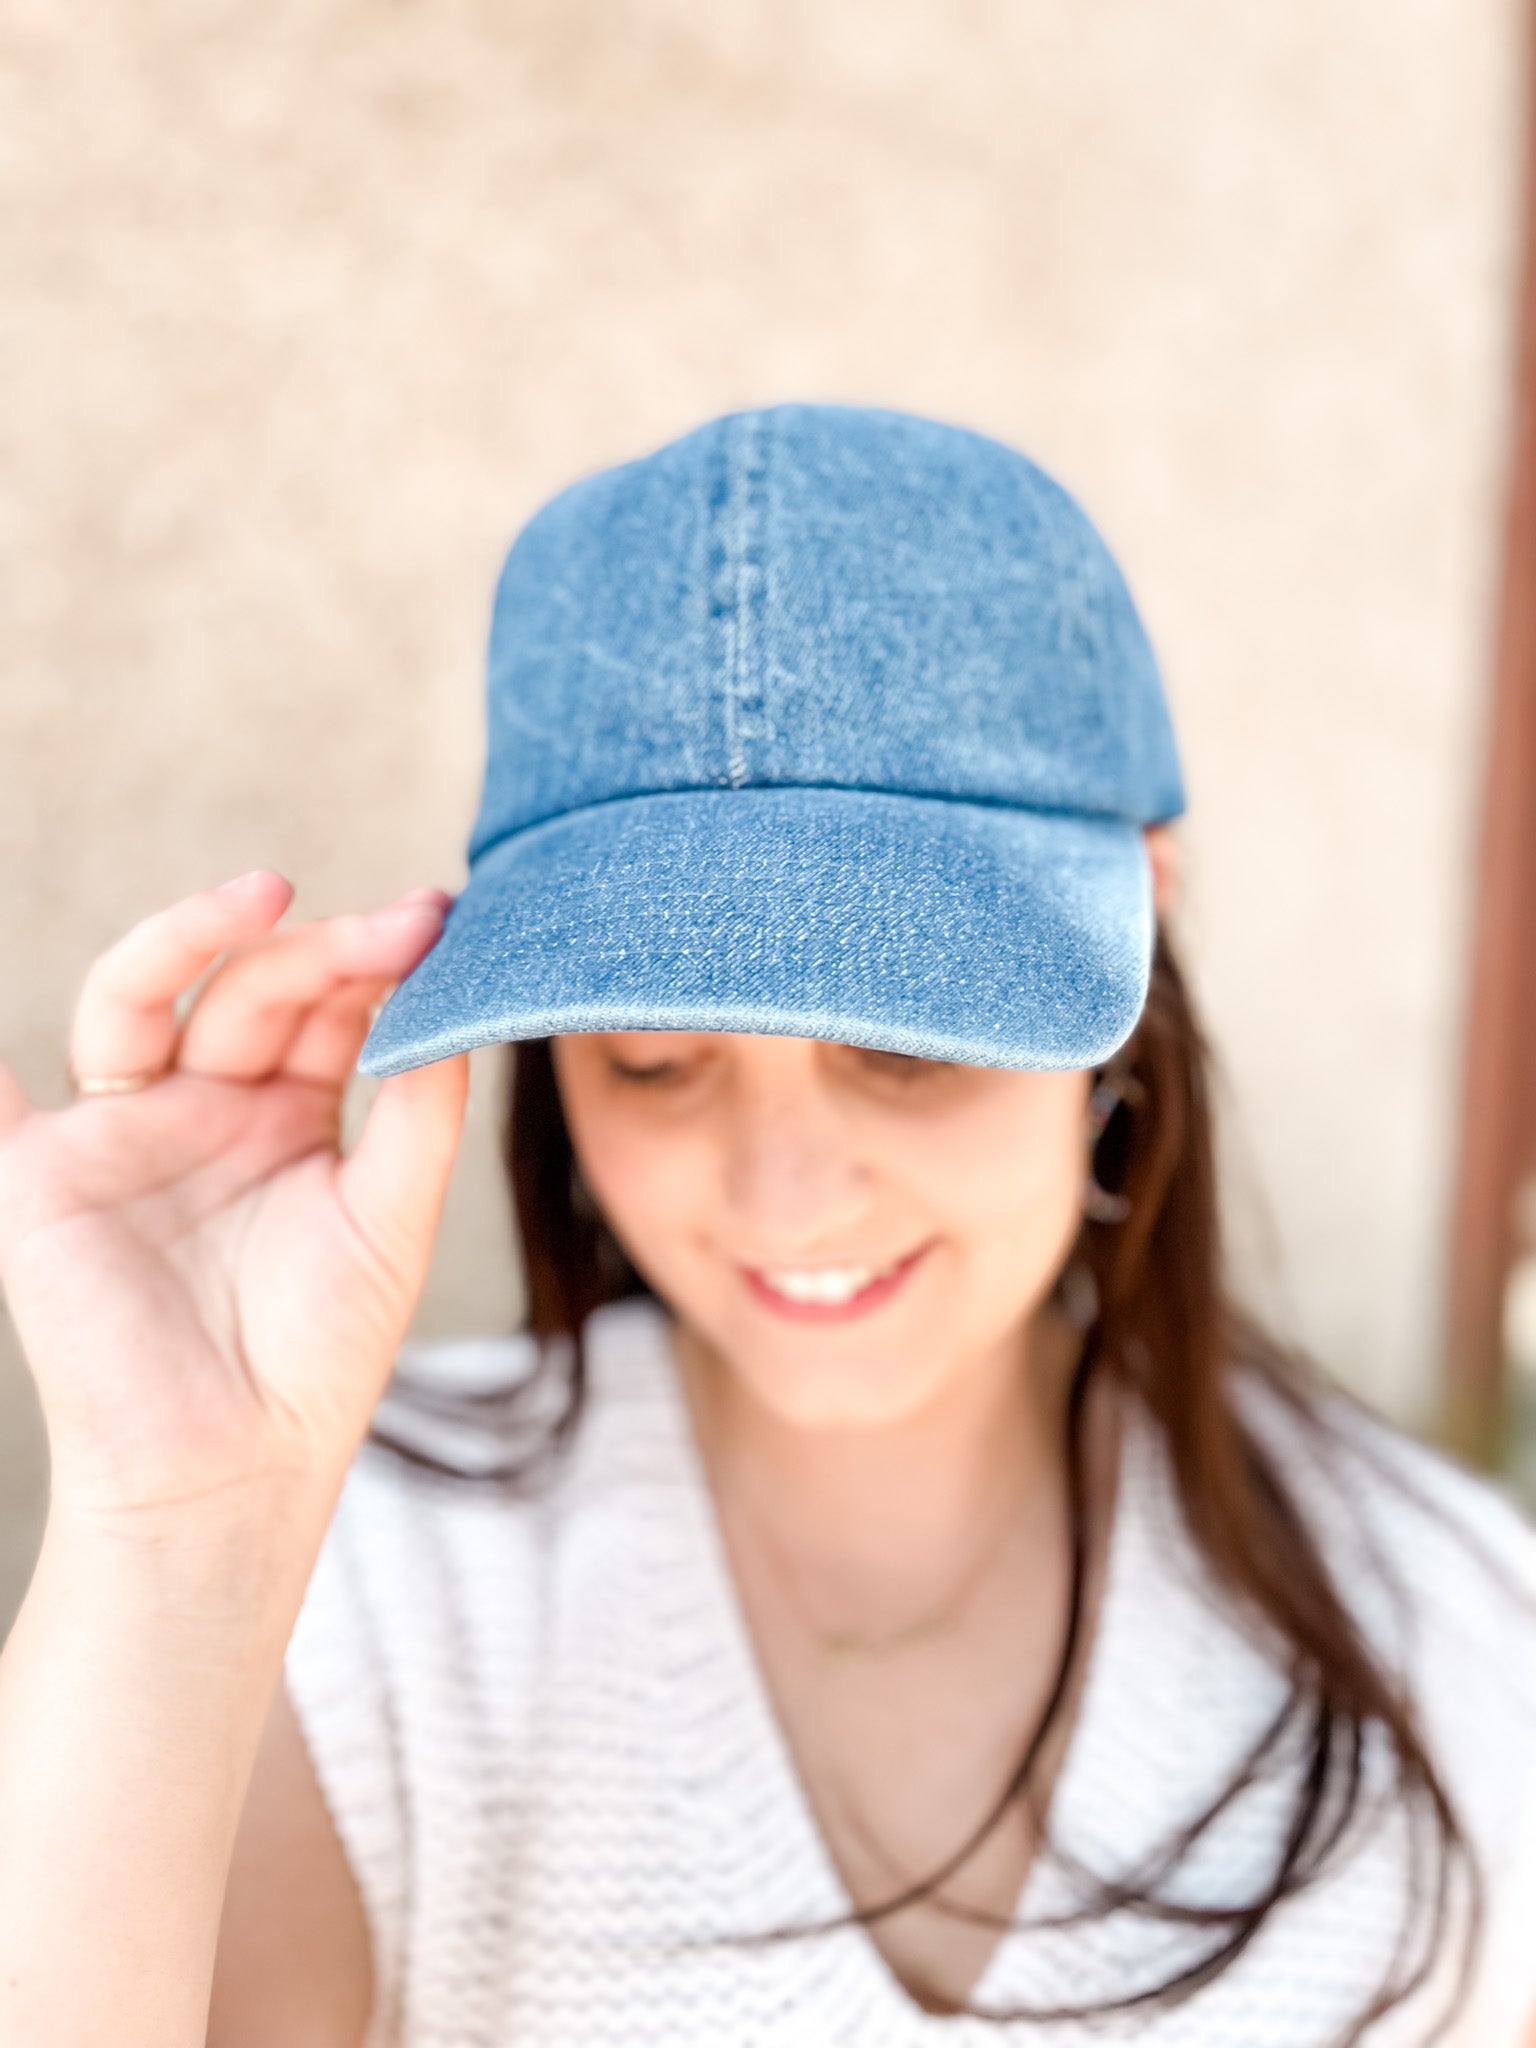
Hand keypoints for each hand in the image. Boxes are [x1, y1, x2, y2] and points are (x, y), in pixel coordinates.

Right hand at [0, 871, 469, 1530]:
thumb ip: (422, 1111)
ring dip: (190, 936)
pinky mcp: (45, 1176)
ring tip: (265, 893)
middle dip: (324, 948)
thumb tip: (459, 999)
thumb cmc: (321, 1355)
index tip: (443, 919)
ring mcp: (126, 1131)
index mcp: (291, 1112)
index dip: (380, 959)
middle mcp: (206, 1106)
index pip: (328, 1005)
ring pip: (142, 999)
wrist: (235, 1469)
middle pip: (252, 990)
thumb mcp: (393, 1218)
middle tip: (399, 924)